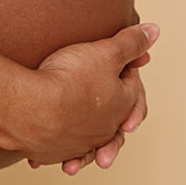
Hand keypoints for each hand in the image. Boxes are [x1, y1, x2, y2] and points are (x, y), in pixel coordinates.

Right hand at [3, 22, 158, 169]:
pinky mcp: (52, 151)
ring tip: (83, 142)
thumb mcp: (106, 52)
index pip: (133, 88)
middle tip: (115, 113)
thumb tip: (153, 31)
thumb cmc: (70, 78)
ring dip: (85, 146)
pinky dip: (52, 149)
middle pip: (114, 122)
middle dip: (115, 116)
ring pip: (86, 144)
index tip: (123, 59)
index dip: (129, 69)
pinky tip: (43, 153)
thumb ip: (131, 43)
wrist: (31, 107)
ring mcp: (78, 143)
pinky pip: (55, 151)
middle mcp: (104, 130)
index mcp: (122, 105)